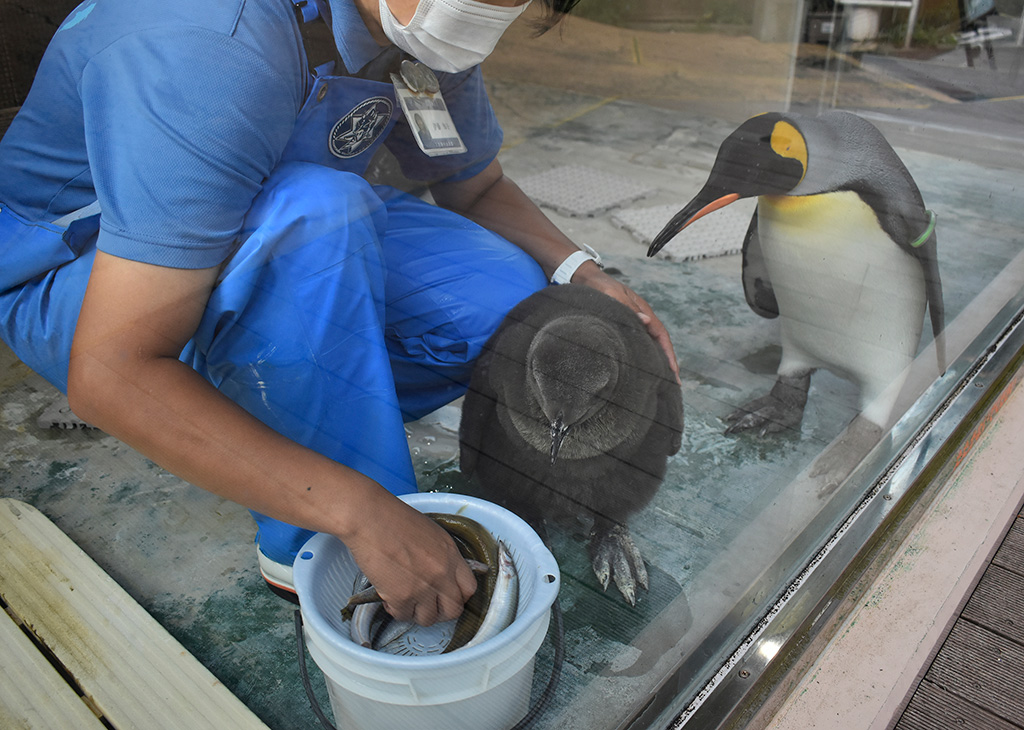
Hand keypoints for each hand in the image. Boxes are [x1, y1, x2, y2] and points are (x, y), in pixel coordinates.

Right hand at [341, 494, 477, 625]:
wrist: (369, 518)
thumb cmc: (394, 519)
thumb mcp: (432, 533)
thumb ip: (442, 556)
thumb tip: (443, 574)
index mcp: (451, 555)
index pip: (469, 589)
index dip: (459, 596)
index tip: (448, 596)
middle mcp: (442, 574)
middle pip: (453, 611)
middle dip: (440, 611)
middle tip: (426, 604)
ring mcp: (423, 587)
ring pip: (428, 619)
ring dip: (416, 612)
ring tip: (405, 599)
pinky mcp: (402, 596)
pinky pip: (403, 616)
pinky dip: (395, 610)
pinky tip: (389, 596)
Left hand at [571, 261, 679, 381]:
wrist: (586, 279)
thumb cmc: (601, 287)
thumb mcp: (613, 295)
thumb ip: (629, 308)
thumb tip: (646, 322)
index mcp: (643, 311)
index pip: (661, 335)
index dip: (669, 354)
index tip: (674, 372)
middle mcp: (641, 317)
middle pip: (659, 342)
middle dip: (667, 362)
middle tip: (672, 383)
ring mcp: (633, 321)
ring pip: (649, 343)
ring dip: (656, 359)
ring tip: (661, 379)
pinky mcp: (623, 324)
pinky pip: (638, 342)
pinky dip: (643, 354)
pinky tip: (641, 365)